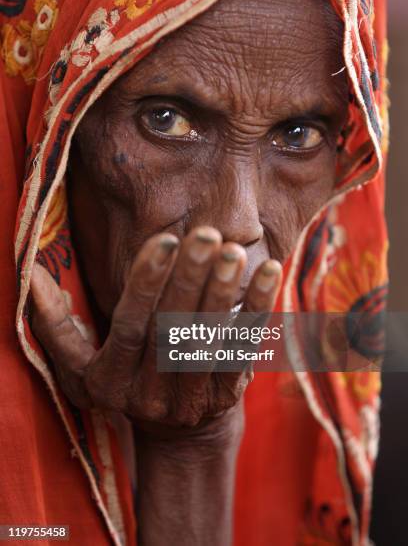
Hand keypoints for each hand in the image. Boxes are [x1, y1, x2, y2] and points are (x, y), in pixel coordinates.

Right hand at [30, 226, 281, 428]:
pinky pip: (245, 349)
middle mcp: (151, 394)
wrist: (180, 432)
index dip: (146, 283)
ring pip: (209, 341)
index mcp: (112, 380)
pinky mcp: (228, 394)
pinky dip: (258, 310)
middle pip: (172, 331)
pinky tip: (270, 272)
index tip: (164, 240)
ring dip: (224, 294)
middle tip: (205, 234)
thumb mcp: (82, 363)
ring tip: (234, 250)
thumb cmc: (127, 380)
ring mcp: (192, 398)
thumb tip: (31, 275)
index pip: (130, 326)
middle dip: (189, 280)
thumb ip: (57, 324)